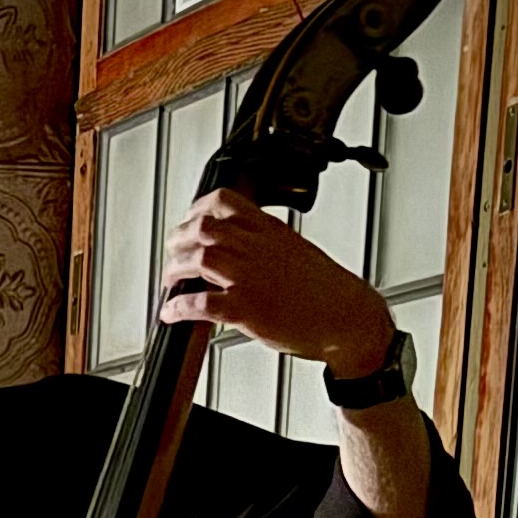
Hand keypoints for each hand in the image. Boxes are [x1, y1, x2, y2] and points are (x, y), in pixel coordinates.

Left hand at [158, 189, 392, 382]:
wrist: (346, 315)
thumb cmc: (325, 288)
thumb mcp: (294, 249)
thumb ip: (265, 242)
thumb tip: (240, 244)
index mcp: (269, 230)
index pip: (224, 202)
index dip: (196, 209)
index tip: (187, 221)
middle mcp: (257, 248)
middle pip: (203, 228)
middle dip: (179, 240)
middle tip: (172, 253)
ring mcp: (250, 277)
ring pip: (199, 258)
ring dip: (175, 270)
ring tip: (170, 281)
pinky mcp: (246, 309)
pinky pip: (202, 303)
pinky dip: (180, 307)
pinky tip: (172, 312)